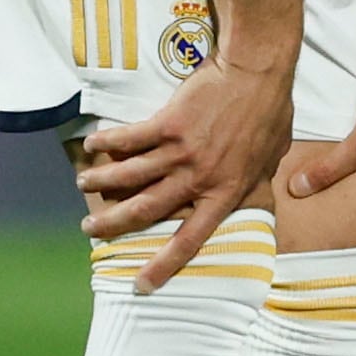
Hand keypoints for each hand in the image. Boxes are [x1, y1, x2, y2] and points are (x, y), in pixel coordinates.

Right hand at [76, 58, 295, 285]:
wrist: (258, 71)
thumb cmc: (271, 111)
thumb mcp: (270, 158)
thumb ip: (253, 181)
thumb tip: (250, 194)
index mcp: (227, 192)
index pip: (192, 239)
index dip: (164, 264)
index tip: (141, 284)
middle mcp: (200, 178)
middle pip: (147, 210)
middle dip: (113, 224)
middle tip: (90, 230)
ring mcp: (182, 152)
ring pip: (130, 176)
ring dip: (102, 182)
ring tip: (84, 184)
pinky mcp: (167, 125)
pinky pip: (128, 140)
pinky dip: (106, 144)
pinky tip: (91, 146)